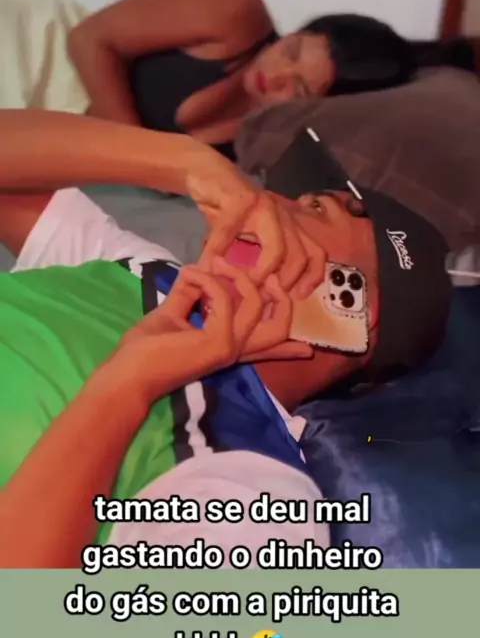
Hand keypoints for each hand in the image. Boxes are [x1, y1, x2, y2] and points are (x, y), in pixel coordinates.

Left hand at [104, 264, 312, 401]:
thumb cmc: (145, 349)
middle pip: (280, 326)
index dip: (289, 347)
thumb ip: (190, 292)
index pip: (267, 348)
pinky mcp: (218, 342)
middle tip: (259, 270)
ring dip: (238, 276)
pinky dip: (210, 282)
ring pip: (259, 305)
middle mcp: (235, 350)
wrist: (128, 374)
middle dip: (278, 294)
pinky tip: (193, 277)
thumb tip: (199, 268)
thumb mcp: (172, 313)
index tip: (309, 350)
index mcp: (227, 347)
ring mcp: (229, 347)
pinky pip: (226, 300)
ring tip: (215, 263)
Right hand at [186, 153, 324, 298]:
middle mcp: (282, 214)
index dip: (312, 277)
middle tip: (265, 297)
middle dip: (286, 281)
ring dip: (261, 272)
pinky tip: (207, 266)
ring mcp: (264, 205)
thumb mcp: (246, 236)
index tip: (298, 297)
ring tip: (243, 286)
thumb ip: (255, 258)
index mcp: (289, 224)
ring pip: (276, 247)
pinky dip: (216, 252)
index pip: (315, 252)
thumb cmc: (226, 208)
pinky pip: (230, 233)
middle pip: (300, 254)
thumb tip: (255, 295)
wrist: (206, 172)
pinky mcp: (240, 199)